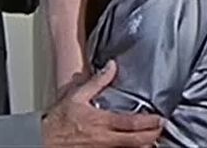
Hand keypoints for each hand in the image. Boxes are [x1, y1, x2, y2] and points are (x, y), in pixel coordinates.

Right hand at [42, 60, 162, 146]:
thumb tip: (111, 67)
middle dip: (153, 136)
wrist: (45, 139)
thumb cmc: (59, 121)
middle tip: (161, 129)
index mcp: (102, 121)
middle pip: (138, 141)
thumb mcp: (77, 96)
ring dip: (145, 145)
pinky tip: (136, 145)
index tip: (159, 119)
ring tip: (153, 138)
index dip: (150, 123)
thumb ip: (97, 82)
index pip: (132, 124)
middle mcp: (106, 139)